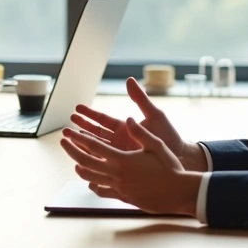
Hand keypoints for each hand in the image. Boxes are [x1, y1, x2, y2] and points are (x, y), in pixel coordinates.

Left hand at [61, 120, 198, 215]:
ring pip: (90, 178)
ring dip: (79, 167)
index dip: (78, 138)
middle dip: (71, 150)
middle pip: (85, 162)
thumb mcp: (157, 145)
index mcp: (123, 159)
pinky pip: (102, 191)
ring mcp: (118, 187)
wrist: (179, 193)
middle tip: (63, 142)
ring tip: (73, 160)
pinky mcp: (123, 197)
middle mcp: (117, 174)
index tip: (69, 132)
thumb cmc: (170, 167)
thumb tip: (128, 119)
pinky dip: (93, 185)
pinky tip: (90, 181)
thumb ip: (140, 132)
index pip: (94, 147)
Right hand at [70, 77, 206, 170]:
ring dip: (82, 144)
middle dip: (80, 129)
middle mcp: (120, 140)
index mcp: (125, 127)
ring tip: (68, 141)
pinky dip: (92, 162)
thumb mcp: (155, 115)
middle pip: (95, 134)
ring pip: (96, 148)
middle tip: (67, 125)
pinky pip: (103, 164)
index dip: (89, 115)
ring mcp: (120, 153)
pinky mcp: (123, 166)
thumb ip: (140, 99)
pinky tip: (80, 161)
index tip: (76, 109)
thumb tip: (129, 80)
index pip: (102, 120)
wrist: (181, 158)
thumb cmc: (169, 136)